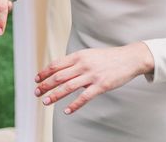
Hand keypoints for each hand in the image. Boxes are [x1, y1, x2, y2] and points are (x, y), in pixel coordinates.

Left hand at [34, 42, 154, 113]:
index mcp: (78, 56)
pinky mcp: (101, 86)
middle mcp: (82, 65)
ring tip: (46, 101)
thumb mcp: (89, 55)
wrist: (129, 58)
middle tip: (37, 92)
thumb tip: (62, 70)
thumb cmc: (108, 58)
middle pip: (58, 76)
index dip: (44, 72)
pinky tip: (67, 111)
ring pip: (67, 87)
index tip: (36, 79)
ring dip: (55, 95)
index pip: (56, 64)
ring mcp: (91, 75)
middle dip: (45, 85)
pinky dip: (74, 105)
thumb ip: (76, 62)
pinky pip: (84, 97)